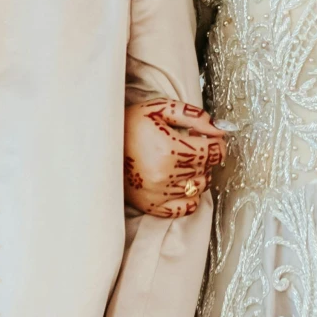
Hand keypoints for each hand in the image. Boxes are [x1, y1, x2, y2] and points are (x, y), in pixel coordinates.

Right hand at [124, 100, 222, 217]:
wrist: (98, 145)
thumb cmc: (129, 124)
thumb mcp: (160, 108)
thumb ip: (192, 116)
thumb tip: (218, 128)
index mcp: (171, 148)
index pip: (214, 152)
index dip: (217, 143)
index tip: (209, 139)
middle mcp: (167, 174)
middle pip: (207, 169)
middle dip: (204, 156)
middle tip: (191, 147)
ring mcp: (160, 193)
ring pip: (199, 187)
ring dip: (197, 174)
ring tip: (182, 163)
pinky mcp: (152, 205)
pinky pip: (186, 207)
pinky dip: (189, 196)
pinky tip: (180, 183)